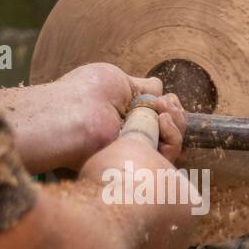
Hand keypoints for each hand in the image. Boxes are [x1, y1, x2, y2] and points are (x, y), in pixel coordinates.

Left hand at [0, 63, 186, 172]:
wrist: (72, 114)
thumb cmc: (85, 93)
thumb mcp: (117, 81)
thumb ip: (141, 87)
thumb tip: (158, 87)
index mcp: (125, 117)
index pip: (159, 116)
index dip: (169, 106)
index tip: (165, 98)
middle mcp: (132, 136)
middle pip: (171, 130)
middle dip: (176, 114)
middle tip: (165, 105)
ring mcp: (135, 152)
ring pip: (173, 144)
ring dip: (177, 124)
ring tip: (164, 113)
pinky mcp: (138, 167)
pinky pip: (168, 158)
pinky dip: (173, 138)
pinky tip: (163, 122)